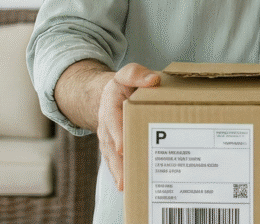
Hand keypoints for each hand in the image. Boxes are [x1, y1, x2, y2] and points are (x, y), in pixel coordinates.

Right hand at [97, 63, 160, 190]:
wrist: (110, 95)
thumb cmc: (124, 85)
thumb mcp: (128, 74)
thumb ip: (137, 74)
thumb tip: (153, 80)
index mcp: (110, 105)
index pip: (113, 120)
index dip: (117, 134)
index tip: (122, 147)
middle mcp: (106, 125)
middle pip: (110, 145)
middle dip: (117, 161)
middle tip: (125, 177)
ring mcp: (107, 139)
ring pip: (110, 157)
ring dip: (118, 172)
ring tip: (126, 185)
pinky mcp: (112, 149)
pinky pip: (114, 162)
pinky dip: (119, 174)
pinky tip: (127, 186)